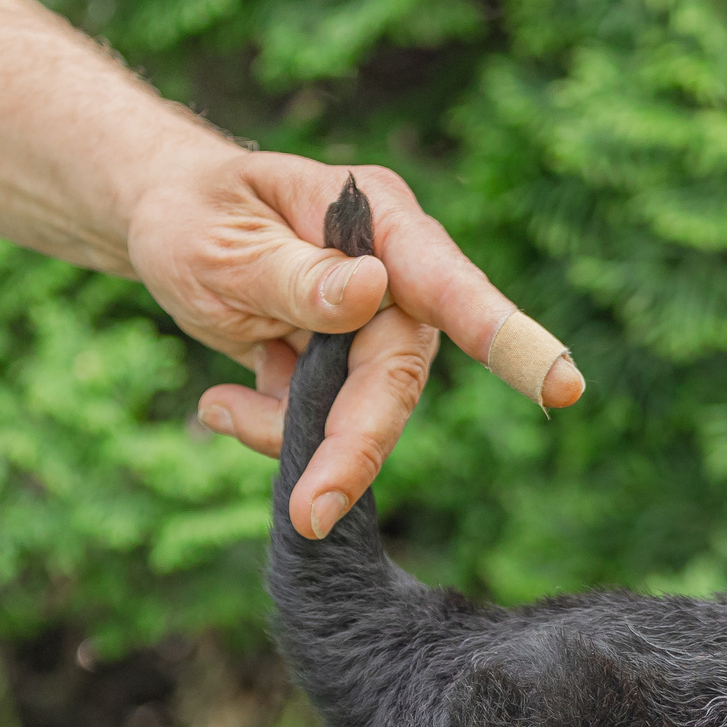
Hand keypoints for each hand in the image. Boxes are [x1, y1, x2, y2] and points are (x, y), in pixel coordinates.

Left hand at [123, 151, 584, 538]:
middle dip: (356, 444)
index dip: (503, 335)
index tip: (560, 384)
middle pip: (400, 374)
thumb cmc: (194, 214)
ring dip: (301, 439)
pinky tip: (222, 403)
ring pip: (368, 411)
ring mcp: (380, 327)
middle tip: (310, 512)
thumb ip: (293, 274)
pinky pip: (331, 425)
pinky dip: (275, 430)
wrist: (166, 222)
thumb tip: (371, 293)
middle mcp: (396, 277)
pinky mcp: (353, 370)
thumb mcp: (219, 241)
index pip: (446, 283)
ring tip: (219, 408)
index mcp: (379, 221)